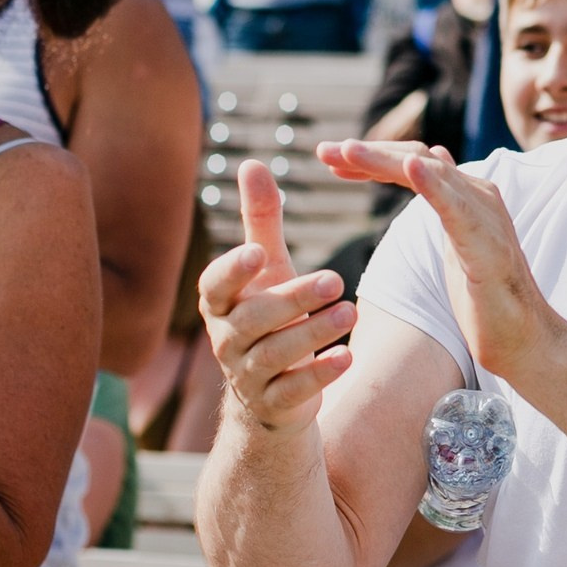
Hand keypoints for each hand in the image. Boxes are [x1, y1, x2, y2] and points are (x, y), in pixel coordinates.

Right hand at [200, 163, 354, 432]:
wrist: (268, 394)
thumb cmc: (268, 315)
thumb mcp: (267, 270)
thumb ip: (260, 221)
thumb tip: (252, 163)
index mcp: (221, 303)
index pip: (215, 286)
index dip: (233, 270)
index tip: (257, 252)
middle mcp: (227, 339)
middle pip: (254, 319)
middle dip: (293, 299)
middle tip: (336, 280)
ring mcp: (247, 375)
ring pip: (275, 354)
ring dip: (313, 334)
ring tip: (350, 312)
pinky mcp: (273, 403)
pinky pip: (293, 391)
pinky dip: (320, 375)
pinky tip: (348, 357)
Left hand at [315, 140, 562, 382]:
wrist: (525, 341)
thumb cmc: (488, 299)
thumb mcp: (458, 242)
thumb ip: (445, 204)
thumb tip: (431, 163)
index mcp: (466, 197)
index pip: (413, 162)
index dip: (372, 157)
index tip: (332, 158)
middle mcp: (478, 196)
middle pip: (416, 159)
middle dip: (368, 153)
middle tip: (325, 150)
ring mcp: (485, 218)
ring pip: (429, 175)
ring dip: (385, 160)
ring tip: (348, 151)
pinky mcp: (487, 246)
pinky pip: (456, 209)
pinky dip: (433, 185)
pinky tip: (410, 168)